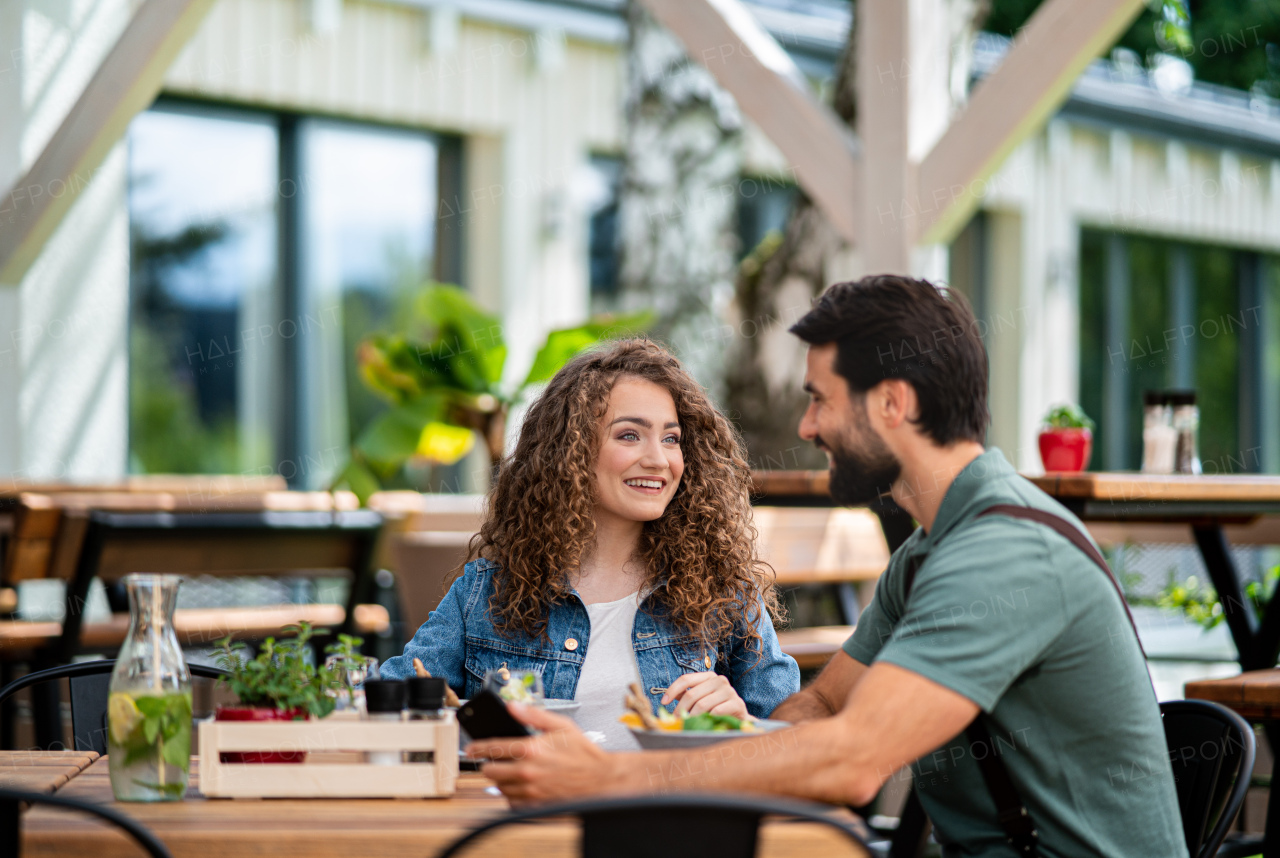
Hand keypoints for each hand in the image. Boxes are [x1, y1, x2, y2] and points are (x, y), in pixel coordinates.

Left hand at [467, 703, 625, 804]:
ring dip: (500, 780)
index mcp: (530, 748)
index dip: (477, 748)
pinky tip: (521, 785)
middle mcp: (527, 771)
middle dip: (489, 764)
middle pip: (490, 771)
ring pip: (499, 787)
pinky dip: (511, 794)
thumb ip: (533, 715)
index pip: (492, 748)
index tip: (470, 748)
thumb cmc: (583, 752)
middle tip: (494, 760)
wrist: (600, 780)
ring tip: (511, 772)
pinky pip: (511, 802)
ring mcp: (530, 790)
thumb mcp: (561, 725)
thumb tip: (511, 706)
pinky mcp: (535, 805)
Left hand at [662, 672, 747, 717]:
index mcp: (708, 676)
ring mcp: (729, 691)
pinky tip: (704, 724)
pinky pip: (716, 712)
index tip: (663, 702)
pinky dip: (707, 719)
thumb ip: (686, 695)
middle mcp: (719, 680)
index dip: (672, 690)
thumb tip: (666, 698)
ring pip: (702, 704)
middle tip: (675, 721)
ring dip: (692, 717)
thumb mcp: (700, 699)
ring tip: (687, 725)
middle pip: (692, 694)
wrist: (739, 718)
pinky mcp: (737, 703)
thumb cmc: (716, 708)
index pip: (686, 679)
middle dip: (680, 709)